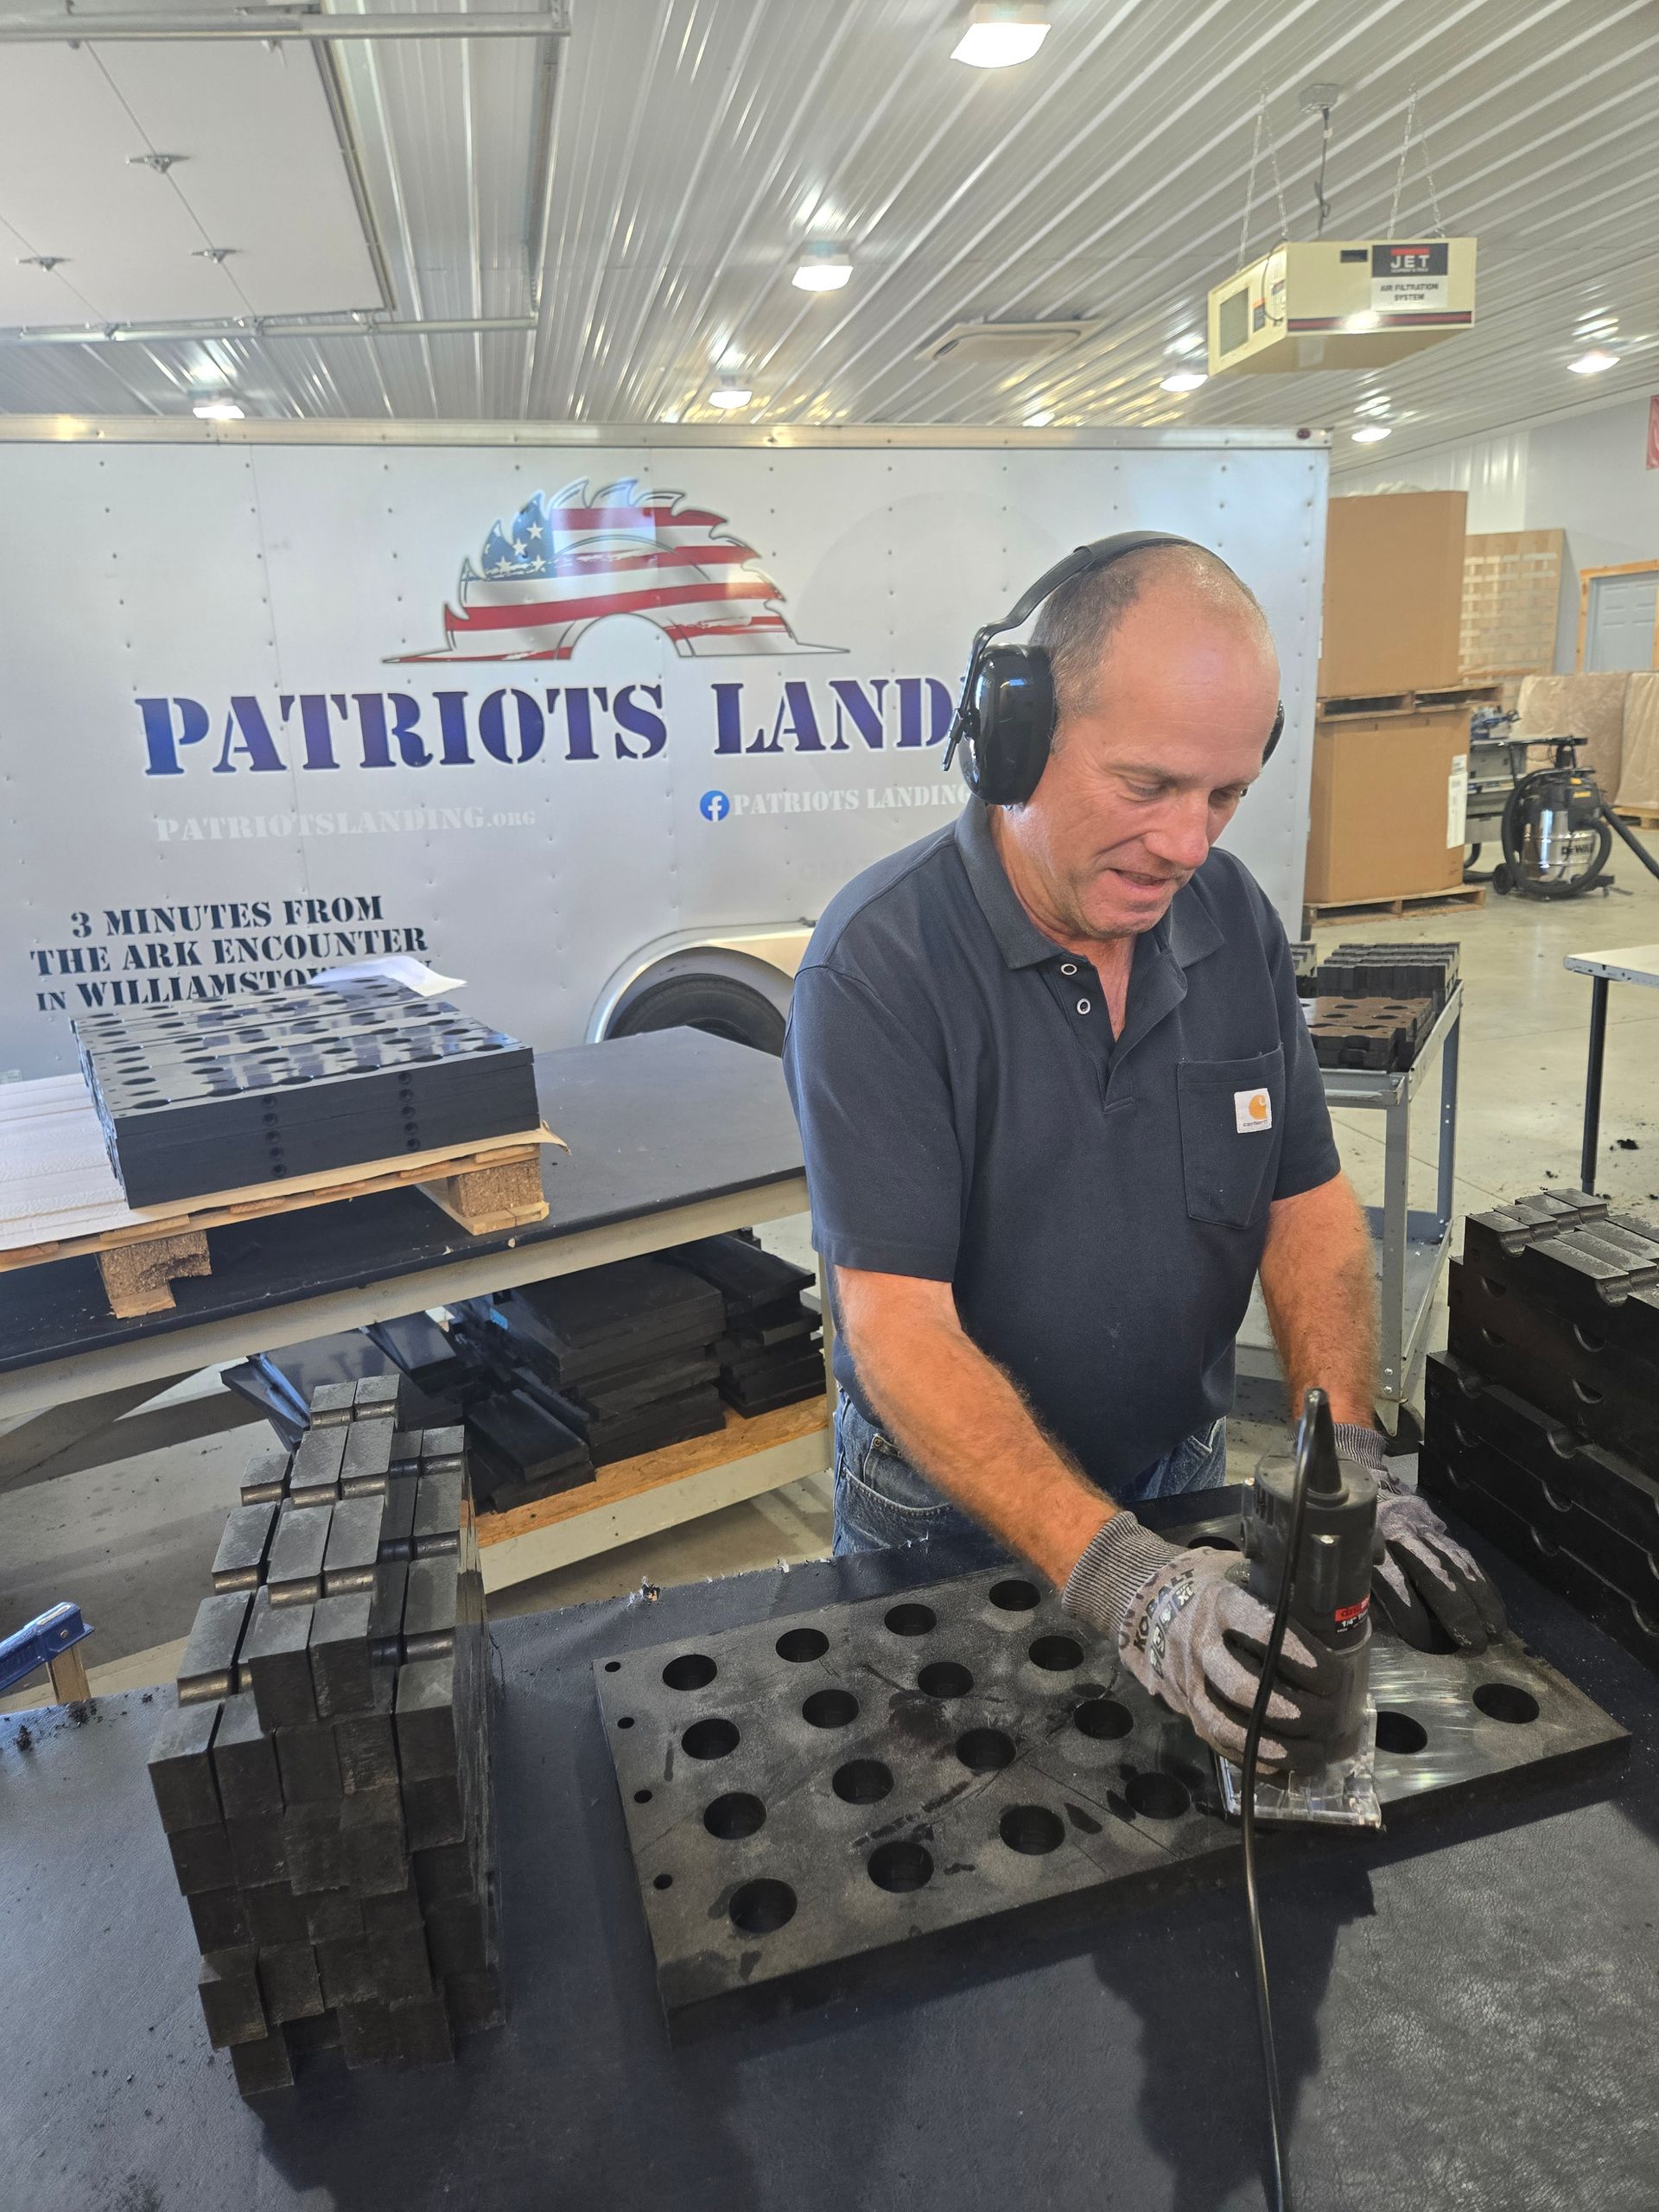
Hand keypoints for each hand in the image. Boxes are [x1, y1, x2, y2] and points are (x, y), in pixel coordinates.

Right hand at [1062, 1514, 1344, 1770]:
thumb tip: (1327, 1586)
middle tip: (1327, 1718)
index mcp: (1217, 1603)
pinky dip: (1248, 1756)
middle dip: (1290, 1711)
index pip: (1260, 1629)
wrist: (1140, 1600)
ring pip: (1226, 1724)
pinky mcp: (1181, 1704)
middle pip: (1242, 1687)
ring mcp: (1185, 1679)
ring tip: (1308, 1755)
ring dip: (1271, 1745)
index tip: (1332, 1673)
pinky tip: (1278, 1765)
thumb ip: (1270, 1581)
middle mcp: (1198, 1643)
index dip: (1299, 1655)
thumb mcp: (1231, 1568)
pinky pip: (1214, 1739)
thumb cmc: (1200, 1582)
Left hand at [1371, 1481, 1506, 1650]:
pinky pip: (1469, 1560)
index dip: (1419, 1626)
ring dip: (1482, 1599)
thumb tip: (1390, 1633)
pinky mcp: (1444, 1535)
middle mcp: (1402, 1542)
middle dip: (1462, 1613)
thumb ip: (1370, 1609)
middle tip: (1480, 1643)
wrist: (1373, 1511)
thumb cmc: (1363, 1561)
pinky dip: (1485, 1584)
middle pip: (1436, 1578)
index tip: (1436, 1645)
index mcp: (1375, 1560)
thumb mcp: (1357, 1585)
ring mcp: (1426, 1535)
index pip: (1399, 1595)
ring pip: (1459, 1567)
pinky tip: (1495, 1605)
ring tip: (1496, 1628)